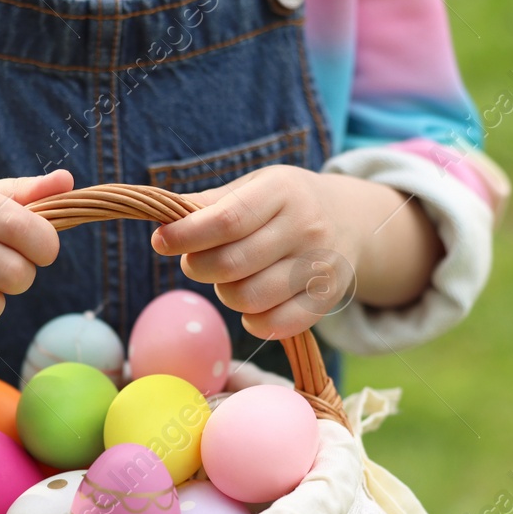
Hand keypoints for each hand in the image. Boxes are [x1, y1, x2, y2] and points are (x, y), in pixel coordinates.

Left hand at [149, 164, 440, 340]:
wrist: (351, 220)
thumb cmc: (284, 203)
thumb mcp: (253, 188)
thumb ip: (210, 204)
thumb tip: (165, 219)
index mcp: (283, 192)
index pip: (227, 220)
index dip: (187, 236)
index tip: (161, 242)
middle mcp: (307, 228)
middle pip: (232, 264)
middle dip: (199, 267)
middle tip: (196, 262)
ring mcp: (319, 267)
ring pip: (249, 298)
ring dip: (225, 294)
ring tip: (229, 280)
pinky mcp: (325, 300)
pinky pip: (275, 326)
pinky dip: (252, 321)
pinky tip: (250, 306)